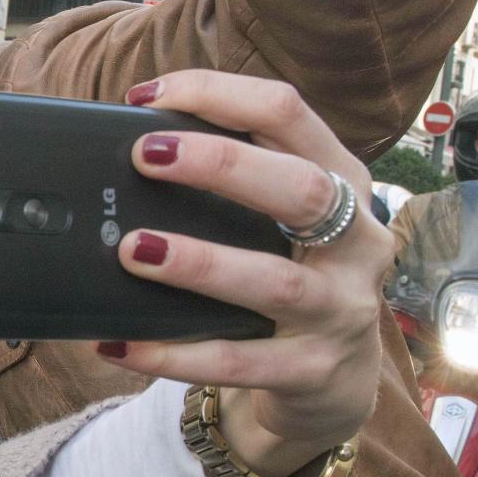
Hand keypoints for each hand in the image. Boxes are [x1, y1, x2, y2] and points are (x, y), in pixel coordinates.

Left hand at [99, 71, 390, 476]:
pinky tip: (122, 345)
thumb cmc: (286, 273)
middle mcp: (355, 241)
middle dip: (221, 166)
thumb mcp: (275, 221)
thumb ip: (224, 185)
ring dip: (200, 263)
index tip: (150, 96)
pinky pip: (239, 362)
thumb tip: (123, 148)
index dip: (220, 95)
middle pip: (300, 189)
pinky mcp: (312, 371)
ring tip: (135, 250)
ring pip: (274, 281)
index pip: (288, 115)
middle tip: (144, 156)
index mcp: (340, 182)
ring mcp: (340, 309)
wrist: (331, 381)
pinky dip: (175, 354)